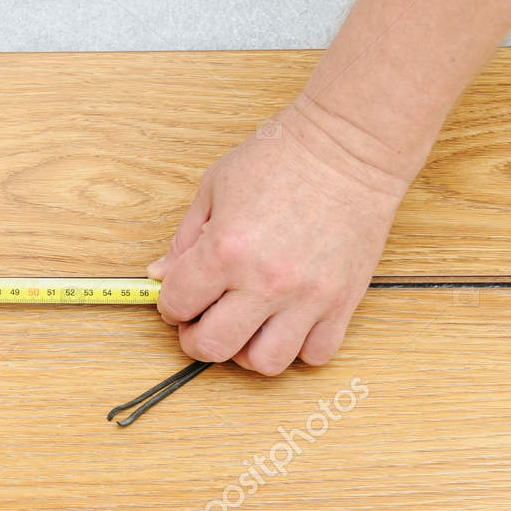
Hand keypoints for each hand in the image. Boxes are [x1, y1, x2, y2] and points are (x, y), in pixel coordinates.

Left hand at [147, 102, 411, 373]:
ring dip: (246, 350)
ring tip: (246, 325)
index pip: (176, 305)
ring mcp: (308, 296)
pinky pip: (316, 354)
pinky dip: (297, 346)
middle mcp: (265, 281)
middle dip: (196, 339)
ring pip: (265, 362)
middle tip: (201, 322)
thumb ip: (185, 239)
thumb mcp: (214, 188)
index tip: (178, 298)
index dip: (169, 305)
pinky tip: (288, 321)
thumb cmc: (282, 158)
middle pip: (214, 347)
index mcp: (225, 249)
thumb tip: (161, 275)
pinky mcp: (344, 300)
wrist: (349, 147)